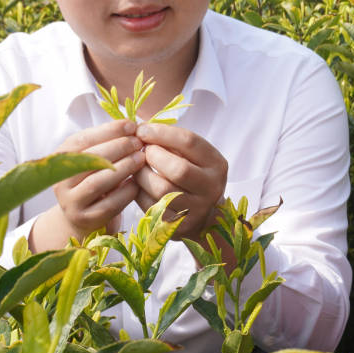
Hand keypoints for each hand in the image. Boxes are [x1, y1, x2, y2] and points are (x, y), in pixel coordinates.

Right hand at [30, 120, 143, 250]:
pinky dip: (125, 191)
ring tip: (141, 158)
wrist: (84, 215)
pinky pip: (108, 204)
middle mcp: (60, 181)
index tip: (131, 125)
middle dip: (118, 147)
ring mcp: (70, 202)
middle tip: (139, 143)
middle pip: (89, 160)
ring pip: (97, 182)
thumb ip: (108, 142)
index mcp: (61, 159)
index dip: (108, 130)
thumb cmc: (95, 177)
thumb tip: (134, 125)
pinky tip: (138, 182)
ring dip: (123, 168)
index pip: (81, 140)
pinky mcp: (85, 219)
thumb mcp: (95, 157)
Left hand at [133, 122, 227, 241]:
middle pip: (178, 169)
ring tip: (137, 167)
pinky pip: (151, 206)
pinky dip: (139, 192)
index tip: (142, 129)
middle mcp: (211, 187)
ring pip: (162, 189)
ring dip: (142, 174)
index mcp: (217, 164)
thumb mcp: (192, 156)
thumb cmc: (192, 175)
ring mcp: (197, 208)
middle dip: (153, 156)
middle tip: (142, 151)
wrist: (203, 216)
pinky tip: (137, 183)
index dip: (161, 133)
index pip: (189, 142)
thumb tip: (139, 127)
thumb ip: (172, 142)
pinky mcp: (179, 225)